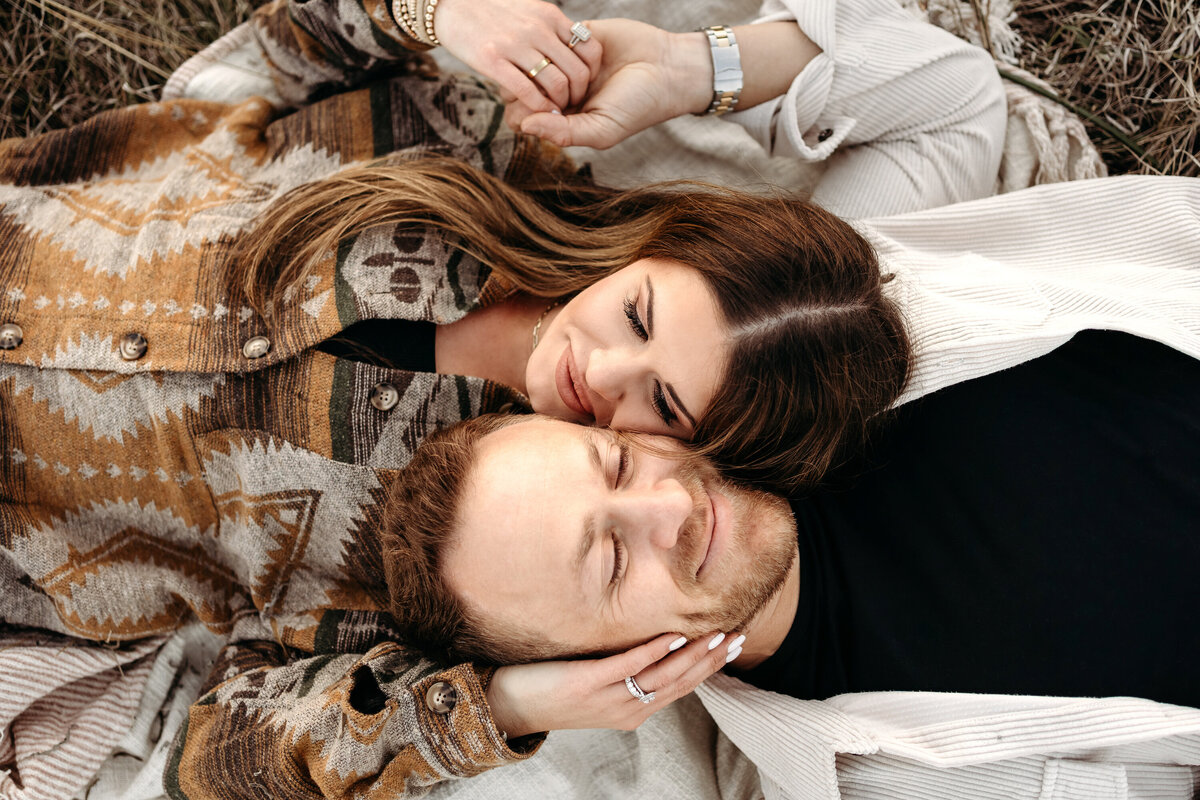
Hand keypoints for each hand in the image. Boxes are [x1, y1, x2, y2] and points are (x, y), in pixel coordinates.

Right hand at [433, 0, 601, 112]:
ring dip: (560, 104)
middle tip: (574, 104)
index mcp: (549, 16)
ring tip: (556, 111)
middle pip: (577, 71)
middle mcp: (537, 29)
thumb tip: (573, 49)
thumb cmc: (494, 13)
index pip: (590, 47)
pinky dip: (538, 108)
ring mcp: (515, 44)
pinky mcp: (492, 60)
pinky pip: (526, 91)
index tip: (586, 83)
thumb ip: (551, 30)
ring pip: (556, 84)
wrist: (452, 4)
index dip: (593, 71)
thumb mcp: (530, 11)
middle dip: (579, 94)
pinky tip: (539, 114)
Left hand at [485, 631, 743, 738]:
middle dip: (711, 660)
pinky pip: (628, 665)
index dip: (709, 666)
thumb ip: (625, 672)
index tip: (733, 644)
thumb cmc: (552, 690)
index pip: (681, 687)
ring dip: (692, 654)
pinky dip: (653, 650)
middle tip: (736, 636)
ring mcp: (609, 697)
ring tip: (715, 634)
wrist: (510, 706)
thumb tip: (649, 644)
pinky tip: (672, 634)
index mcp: (632, 711)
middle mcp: (627, 709)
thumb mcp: (597, 686)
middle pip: (679, 683)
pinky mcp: (588, 683)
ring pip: (661, 677)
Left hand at [504, 19, 711, 149]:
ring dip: (560, 68)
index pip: (519, 116)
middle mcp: (558, 91)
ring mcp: (565, 63)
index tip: (551, 111)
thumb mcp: (601, 131)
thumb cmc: (638, 107)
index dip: (525, 112)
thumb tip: (524, 126)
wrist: (669, 70)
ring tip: (591, 77)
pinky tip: (597, 56)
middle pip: (519, 86)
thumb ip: (562, 133)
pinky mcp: (577, 37)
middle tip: (567, 93)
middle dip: (536, 89)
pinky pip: (558, 36)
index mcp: (560, 118)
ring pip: (536, 60)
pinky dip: (576, 48)